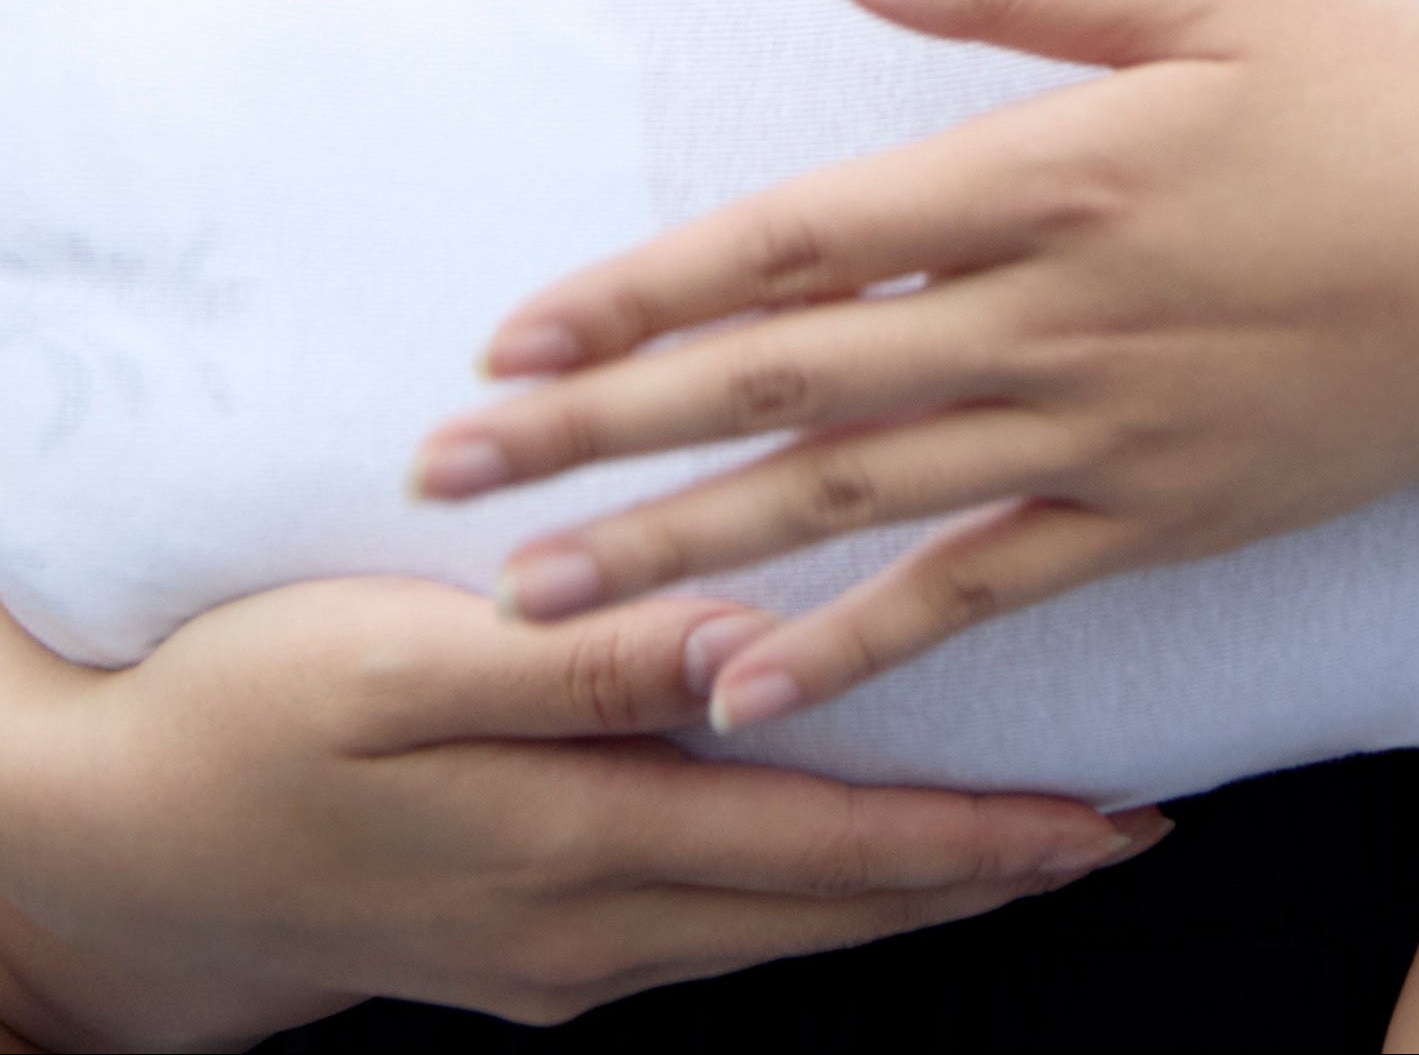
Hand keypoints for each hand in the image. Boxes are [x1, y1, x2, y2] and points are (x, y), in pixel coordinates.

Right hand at [0, 572, 1154, 1045]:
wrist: (119, 858)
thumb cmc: (253, 719)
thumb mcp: (400, 669)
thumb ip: (577, 659)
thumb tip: (735, 638)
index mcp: (578, 843)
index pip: (826, 853)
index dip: (973, 840)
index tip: (1099, 818)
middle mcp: (591, 927)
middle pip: (830, 909)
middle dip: (985, 875)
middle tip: (1122, 834)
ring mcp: (561, 956)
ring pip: (781, 929)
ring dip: (908, 885)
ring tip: (1026, 842)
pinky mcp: (530, 950)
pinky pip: (713, 928)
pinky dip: (808, 890)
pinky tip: (844, 854)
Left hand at [413, 0, 1418, 736]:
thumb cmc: (1389, 97)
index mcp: (1049, 170)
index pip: (796, 237)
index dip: (639, 291)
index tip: (506, 337)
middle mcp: (1049, 318)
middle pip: (782, 384)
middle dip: (596, 436)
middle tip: (442, 483)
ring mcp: (1100, 437)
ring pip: (849, 504)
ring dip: (677, 555)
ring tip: (535, 610)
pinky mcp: (1154, 523)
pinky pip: (977, 599)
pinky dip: (855, 652)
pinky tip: (744, 693)